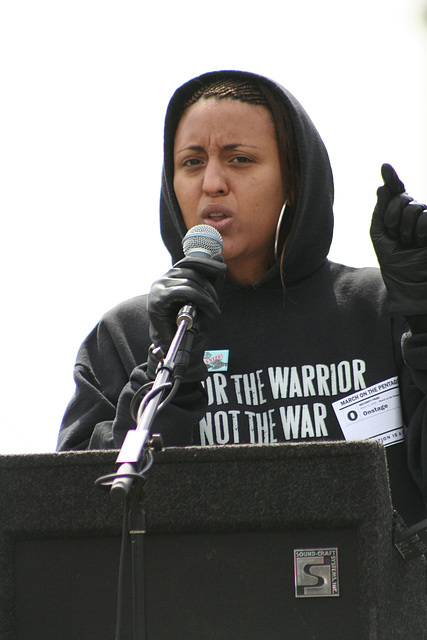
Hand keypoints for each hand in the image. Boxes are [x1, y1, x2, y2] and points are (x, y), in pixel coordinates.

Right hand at [148, 255, 225, 347]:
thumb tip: (218, 256)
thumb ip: (211, 280)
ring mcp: (158, 288)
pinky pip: (184, 291)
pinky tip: (208, 309)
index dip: (206, 262)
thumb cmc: (189, 323)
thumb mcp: (204, 299)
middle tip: (217, 303)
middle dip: (210, 285)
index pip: (189, 261)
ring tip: (214, 310)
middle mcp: (162, 280)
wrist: (175, 345)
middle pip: (191, 270)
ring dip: (207, 296)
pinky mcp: (157, 300)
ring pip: (190, 281)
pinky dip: (200, 299)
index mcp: (171, 278)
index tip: (222, 268)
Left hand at [370, 163, 426, 315]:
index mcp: (400, 213)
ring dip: (405, 230)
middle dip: (392, 219)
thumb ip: (380, 211)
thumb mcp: (379, 235)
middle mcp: (416, 212)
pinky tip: (421, 243)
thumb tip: (382, 187)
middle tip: (397, 237)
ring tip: (409, 244)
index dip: (392, 178)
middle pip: (400, 199)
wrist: (408, 283)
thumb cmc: (393, 261)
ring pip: (413, 208)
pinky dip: (419, 232)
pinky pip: (426, 217)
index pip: (396, 191)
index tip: (384, 166)